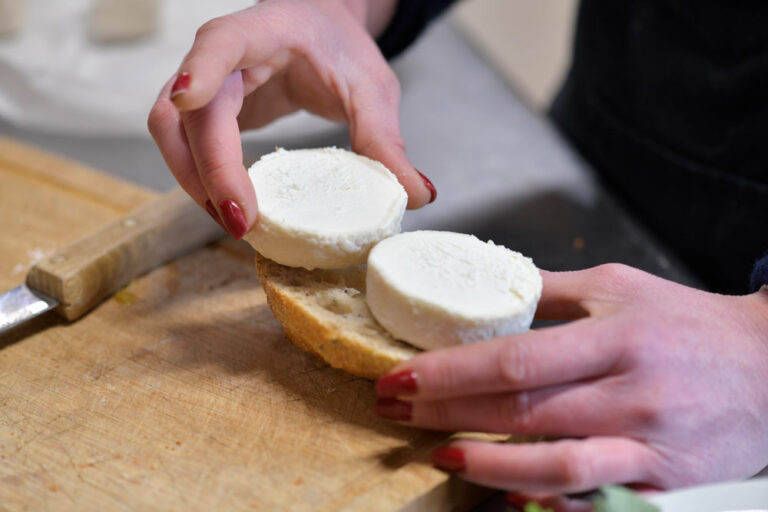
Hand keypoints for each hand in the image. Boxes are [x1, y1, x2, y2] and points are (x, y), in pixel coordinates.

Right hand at [148, 0, 432, 238]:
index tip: (190, 98)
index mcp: (266, 30)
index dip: (200, 69)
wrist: (319, 30)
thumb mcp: (372, 87)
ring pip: (171, 132)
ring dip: (194, 182)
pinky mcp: (207, 110)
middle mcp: (224, 54)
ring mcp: (206, 82)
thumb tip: (417, 195)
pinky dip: (201, 181)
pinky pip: (185, 146)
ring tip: (235, 224)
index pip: (220, 42)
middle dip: (209, 169)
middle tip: (243, 220)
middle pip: (188, 110)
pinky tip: (230, 209)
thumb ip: (387, 140)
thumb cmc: (340, 47)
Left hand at [375, 264, 767, 499]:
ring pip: (552, 469)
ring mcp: (646, 445)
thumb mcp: (620, 287)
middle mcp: (629, 395)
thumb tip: (489, 285)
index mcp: (615, 338)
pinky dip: (545, 503)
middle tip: (395, 409)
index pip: (514, 362)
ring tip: (439, 453)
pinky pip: (594, 501)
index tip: (400, 376)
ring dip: (485, 467)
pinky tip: (503, 495)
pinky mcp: (660, 481)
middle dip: (445, 414)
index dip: (448, 373)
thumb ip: (549, 289)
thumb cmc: (690, 322)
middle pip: (519, 415)